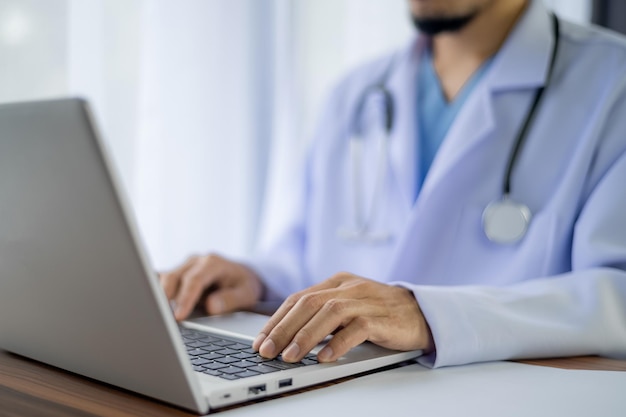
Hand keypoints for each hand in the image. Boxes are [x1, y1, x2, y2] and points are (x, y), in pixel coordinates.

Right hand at [160, 254, 263, 320]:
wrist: (242, 275)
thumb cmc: (244, 285)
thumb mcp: (246, 294)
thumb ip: (230, 299)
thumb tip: (211, 306)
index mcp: (213, 263)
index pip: (194, 281)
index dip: (185, 299)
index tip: (178, 316)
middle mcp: (196, 261)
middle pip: (174, 277)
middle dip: (165, 298)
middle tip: (162, 320)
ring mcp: (185, 266)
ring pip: (165, 278)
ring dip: (160, 297)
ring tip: (157, 317)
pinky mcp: (178, 273)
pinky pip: (163, 280)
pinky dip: (156, 291)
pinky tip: (151, 305)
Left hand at [252, 272, 433, 362]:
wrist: (421, 313)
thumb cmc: (380, 312)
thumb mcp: (347, 305)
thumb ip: (322, 313)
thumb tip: (286, 334)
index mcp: (337, 281)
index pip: (298, 298)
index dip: (276, 320)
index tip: (260, 341)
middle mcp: (348, 287)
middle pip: (308, 304)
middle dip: (284, 328)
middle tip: (267, 350)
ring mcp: (365, 300)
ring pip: (329, 313)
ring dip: (305, 336)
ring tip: (290, 356)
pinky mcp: (381, 317)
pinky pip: (356, 329)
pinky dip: (338, 343)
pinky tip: (325, 357)